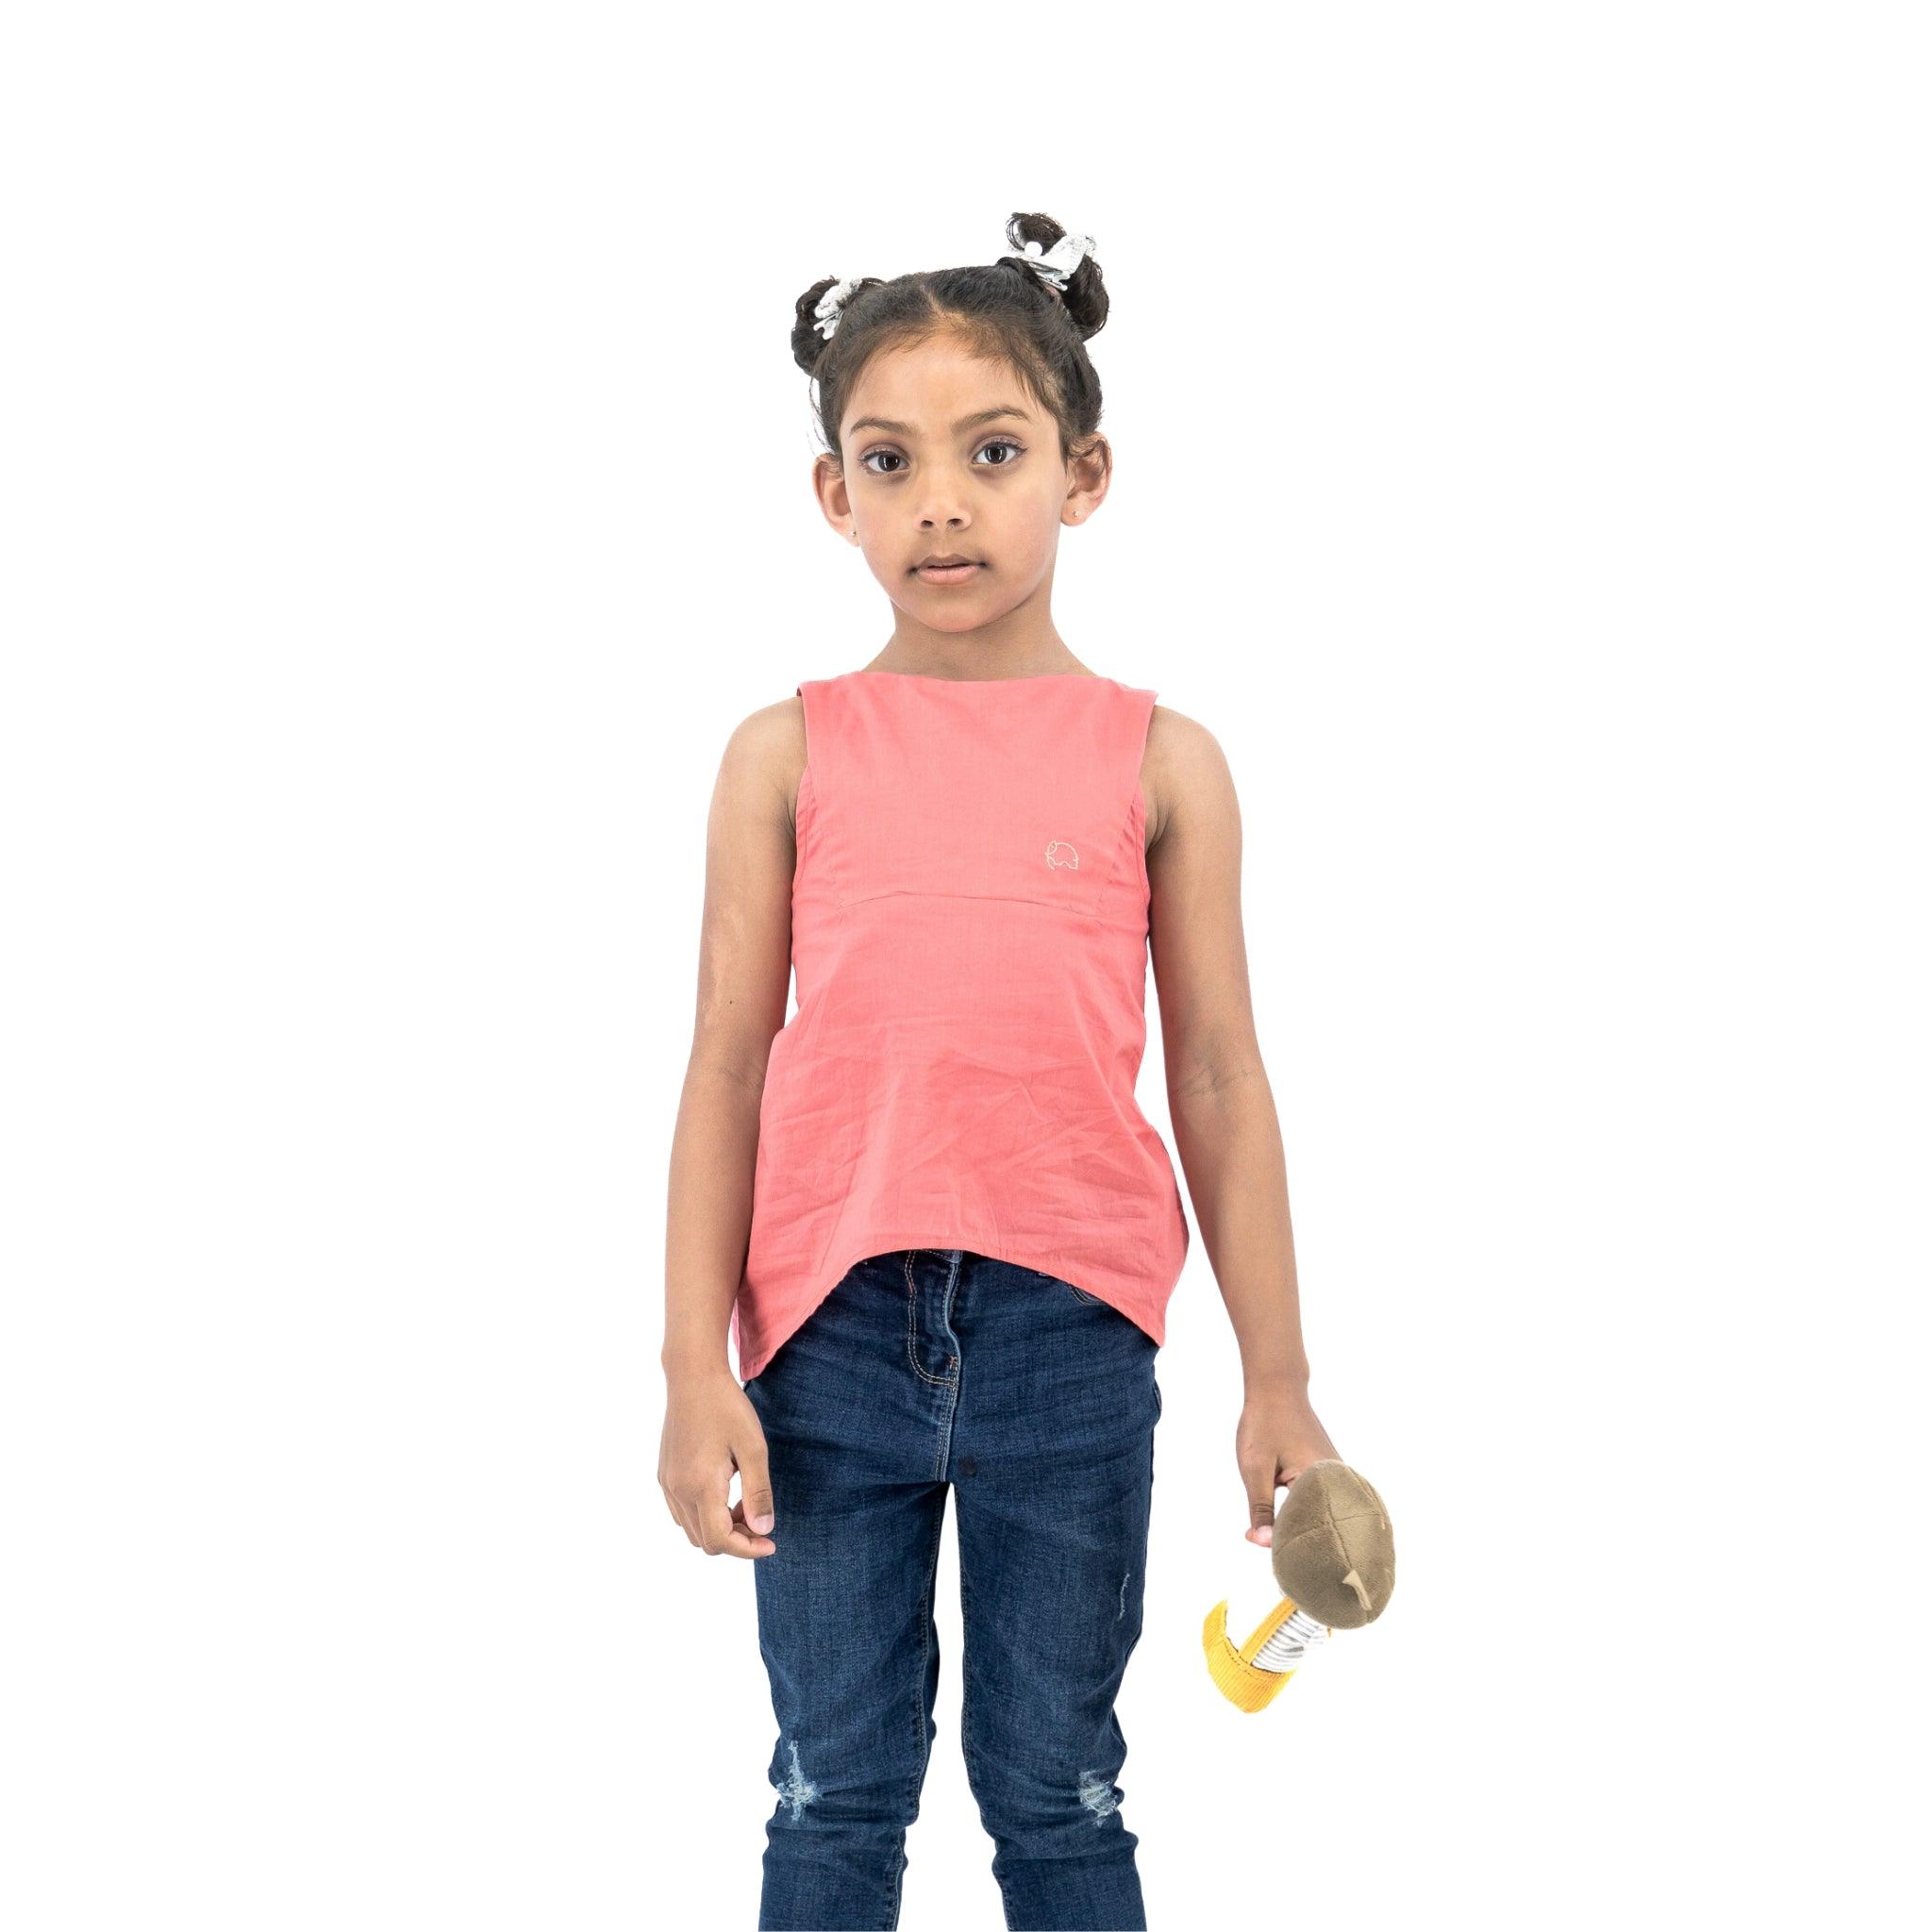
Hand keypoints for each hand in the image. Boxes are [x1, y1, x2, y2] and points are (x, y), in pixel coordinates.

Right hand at [659, 1363, 778, 1558]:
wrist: (693, 1376)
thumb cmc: (727, 1407)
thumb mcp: (753, 1449)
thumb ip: (758, 1492)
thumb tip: (764, 1530)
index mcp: (700, 1486)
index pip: (720, 1540)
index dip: (747, 1549)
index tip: (771, 1542)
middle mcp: (678, 1490)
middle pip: (704, 1541)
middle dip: (736, 1540)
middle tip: (760, 1519)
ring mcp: (667, 1483)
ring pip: (691, 1530)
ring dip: (719, 1528)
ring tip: (744, 1503)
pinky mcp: (664, 1474)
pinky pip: (681, 1512)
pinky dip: (704, 1515)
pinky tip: (724, 1491)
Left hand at [1236, 1378, 1339, 1547]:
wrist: (1276, 1387)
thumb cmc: (1265, 1425)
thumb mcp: (1255, 1469)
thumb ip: (1260, 1508)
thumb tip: (1263, 1544)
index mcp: (1323, 1481)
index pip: (1312, 1530)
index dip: (1292, 1549)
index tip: (1274, 1562)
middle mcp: (1338, 1480)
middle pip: (1322, 1525)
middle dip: (1301, 1543)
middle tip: (1279, 1561)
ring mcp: (1336, 1475)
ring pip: (1321, 1513)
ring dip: (1305, 1528)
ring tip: (1291, 1551)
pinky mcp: (1329, 1472)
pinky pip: (1321, 1501)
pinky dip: (1307, 1514)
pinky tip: (1296, 1526)